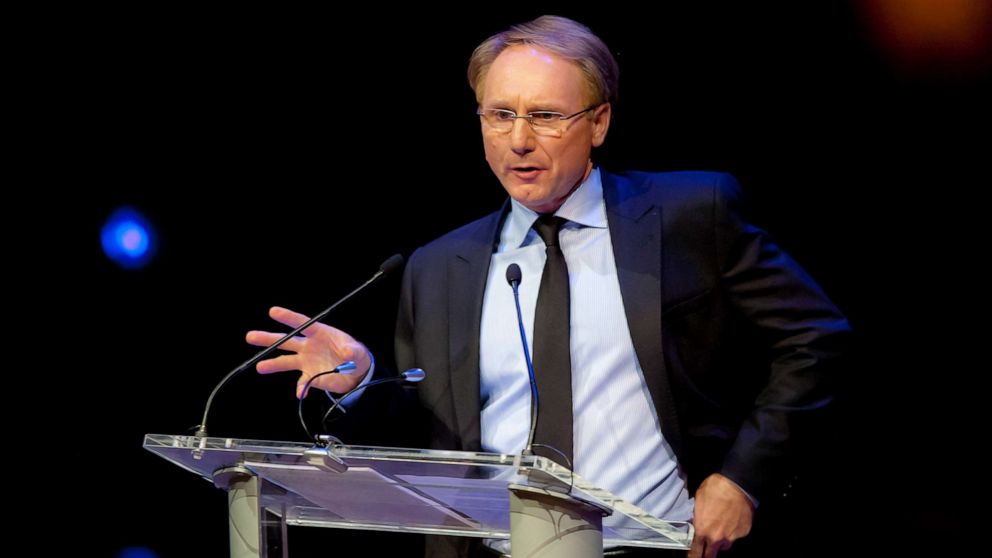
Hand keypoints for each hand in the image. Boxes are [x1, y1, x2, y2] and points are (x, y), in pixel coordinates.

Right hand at [245, 306, 371, 398]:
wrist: (356, 373)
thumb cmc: (356, 355)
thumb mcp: (359, 352)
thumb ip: (353, 350)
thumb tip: (348, 352)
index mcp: (319, 334)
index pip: (302, 324)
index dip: (288, 317)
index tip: (273, 312)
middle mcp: (309, 346)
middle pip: (285, 341)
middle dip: (268, 338)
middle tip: (250, 336)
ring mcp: (307, 361)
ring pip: (285, 361)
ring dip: (273, 364)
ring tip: (260, 367)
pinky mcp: (309, 376)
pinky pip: (301, 383)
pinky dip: (300, 389)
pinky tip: (301, 392)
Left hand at [689, 473, 753, 557]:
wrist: (736, 485)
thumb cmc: (714, 489)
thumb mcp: (698, 501)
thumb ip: (697, 517)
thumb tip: (697, 522)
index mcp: (702, 530)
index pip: (696, 551)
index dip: (694, 556)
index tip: (693, 557)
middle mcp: (717, 538)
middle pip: (711, 555)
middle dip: (708, 553)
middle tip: (707, 550)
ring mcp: (732, 537)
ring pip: (725, 545)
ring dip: (722, 540)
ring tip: (722, 528)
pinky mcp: (743, 532)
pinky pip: (736, 535)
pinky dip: (733, 531)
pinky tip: (733, 519)